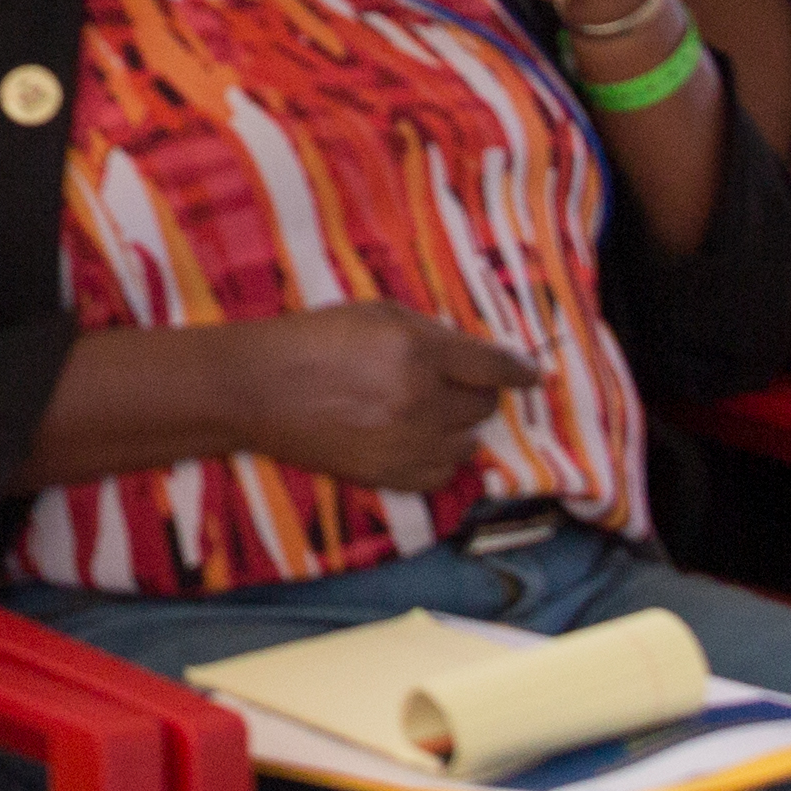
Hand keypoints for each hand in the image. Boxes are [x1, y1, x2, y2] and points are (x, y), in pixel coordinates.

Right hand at [192, 302, 551, 494]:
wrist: (257, 390)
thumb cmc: (313, 339)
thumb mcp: (375, 312)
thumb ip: (429, 332)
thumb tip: (473, 355)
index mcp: (418, 351)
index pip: (494, 366)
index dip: (520, 370)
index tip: (533, 373)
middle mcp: (421, 400)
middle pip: (484, 405)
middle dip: (477, 392)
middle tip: (456, 383)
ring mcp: (407, 444)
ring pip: (469, 442)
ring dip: (459, 425)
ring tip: (430, 412)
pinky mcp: (392, 477)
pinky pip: (444, 473)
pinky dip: (441, 456)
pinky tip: (419, 439)